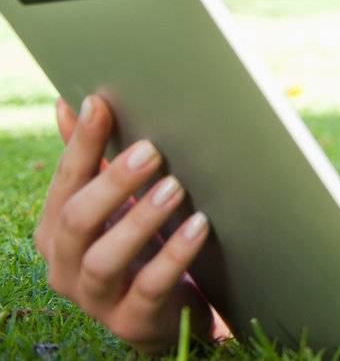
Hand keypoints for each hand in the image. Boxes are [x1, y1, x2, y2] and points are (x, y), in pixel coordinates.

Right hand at [32, 95, 227, 355]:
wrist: (166, 310)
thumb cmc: (138, 244)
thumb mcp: (114, 204)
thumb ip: (91, 159)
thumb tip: (68, 102)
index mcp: (56, 232)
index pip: (65, 183)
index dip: (81, 143)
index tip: (101, 102)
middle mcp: (65, 266)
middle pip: (78, 220)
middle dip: (113, 182)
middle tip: (152, 149)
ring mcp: (96, 298)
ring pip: (106, 258)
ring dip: (141, 219)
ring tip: (176, 186)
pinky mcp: (132, 320)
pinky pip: (150, 287)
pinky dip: (174, 255)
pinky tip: (199, 226)